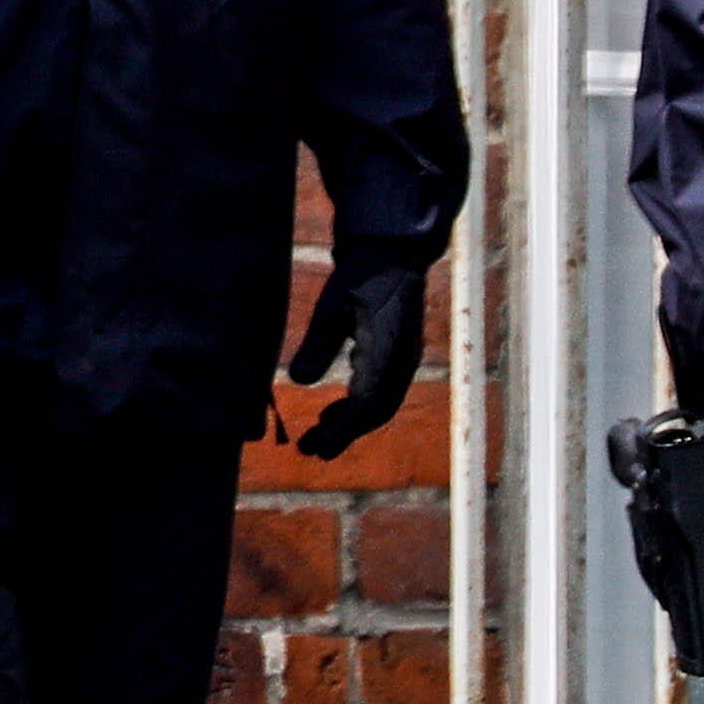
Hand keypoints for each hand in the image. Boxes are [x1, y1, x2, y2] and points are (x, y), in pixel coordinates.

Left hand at [284, 239, 435, 463]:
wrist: (393, 252)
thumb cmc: (361, 275)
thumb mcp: (331, 306)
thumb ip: (317, 343)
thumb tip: (298, 382)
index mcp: (387, 352)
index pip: (367, 404)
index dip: (341, 431)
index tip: (315, 448)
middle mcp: (402, 362)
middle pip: (375, 412)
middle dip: (343, 434)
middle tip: (310, 451)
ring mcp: (404, 359)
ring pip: (379, 404)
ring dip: (349, 423)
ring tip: (317, 435)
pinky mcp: (399, 354)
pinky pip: (381, 391)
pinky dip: (357, 406)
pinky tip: (333, 411)